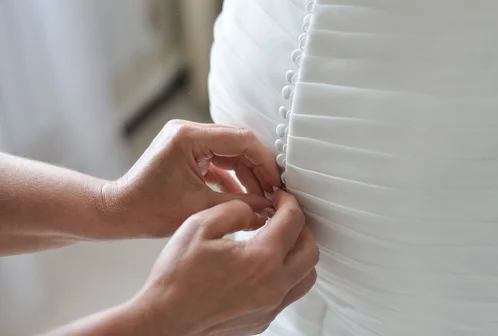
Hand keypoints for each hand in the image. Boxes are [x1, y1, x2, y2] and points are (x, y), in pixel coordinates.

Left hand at [100, 120, 280, 237]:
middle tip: (273, 191)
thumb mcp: (199, 208)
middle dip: (258, 168)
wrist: (117, 212)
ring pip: (230, 151)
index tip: (276, 184)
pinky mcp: (186, 150)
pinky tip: (243, 195)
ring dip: (247, 173)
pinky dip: (232, 176)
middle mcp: (187, 131)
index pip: (241, 140)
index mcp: (188, 137)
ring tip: (260, 197)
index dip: (264, 162)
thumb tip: (269, 207)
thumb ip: (240, 204)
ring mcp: (186, 139)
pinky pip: (218, 158)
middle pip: (238, 143)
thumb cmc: (148, 211)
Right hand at [129, 191, 318, 335]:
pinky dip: (286, 276)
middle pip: (310, 250)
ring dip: (299, 254)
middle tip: (284, 217)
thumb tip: (252, 211)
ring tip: (280, 242)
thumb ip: (233, 210)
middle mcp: (273, 286)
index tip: (280, 198)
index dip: (288, 202)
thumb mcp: (199, 226)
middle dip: (301, 227)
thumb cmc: (176, 279)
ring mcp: (269, 307)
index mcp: (262, 259)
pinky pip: (288, 295)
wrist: (164, 321)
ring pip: (306, 277)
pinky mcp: (262, 320)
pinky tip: (265, 267)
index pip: (293, 221)